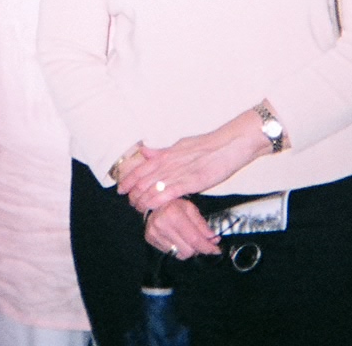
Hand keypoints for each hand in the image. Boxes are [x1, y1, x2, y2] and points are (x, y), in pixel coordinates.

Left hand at [118, 118, 262, 213]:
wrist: (230, 144)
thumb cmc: (209, 145)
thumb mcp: (181, 145)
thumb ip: (163, 152)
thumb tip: (146, 152)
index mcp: (167, 154)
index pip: (141, 167)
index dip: (129, 179)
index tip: (121, 188)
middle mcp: (170, 162)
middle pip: (143, 178)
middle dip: (133, 192)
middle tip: (128, 201)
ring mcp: (180, 172)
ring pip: (153, 186)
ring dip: (142, 199)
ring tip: (137, 207)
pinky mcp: (191, 181)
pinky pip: (169, 192)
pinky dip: (157, 200)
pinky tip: (150, 206)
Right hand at [145, 198, 219, 258]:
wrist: (154, 203)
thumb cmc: (175, 204)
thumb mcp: (191, 209)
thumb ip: (202, 225)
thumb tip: (214, 239)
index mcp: (173, 213)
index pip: (194, 239)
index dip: (207, 247)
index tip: (216, 250)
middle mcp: (161, 224)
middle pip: (187, 250)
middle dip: (197, 249)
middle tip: (200, 242)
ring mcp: (154, 233)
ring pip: (179, 254)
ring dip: (187, 250)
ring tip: (187, 239)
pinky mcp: (150, 239)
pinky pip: (170, 253)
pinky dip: (177, 249)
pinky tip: (176, 239)